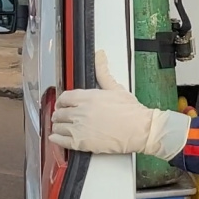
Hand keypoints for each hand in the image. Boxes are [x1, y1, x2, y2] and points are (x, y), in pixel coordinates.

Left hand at [50, 50, 190, 160]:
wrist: (141, 130)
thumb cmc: (132, 112)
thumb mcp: (117, 89)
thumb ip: (103, 72)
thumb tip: (99, 56)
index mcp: (88, 97)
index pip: (64, 97)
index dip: (63, 101)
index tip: (64, 104)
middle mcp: (80, 111)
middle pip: (59, 112)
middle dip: (61, 114)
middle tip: (65, 117)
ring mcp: (79, 128)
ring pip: (57, 126)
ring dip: (59, 126)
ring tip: (65, 127)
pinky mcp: (80, 143)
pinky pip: (59, 140)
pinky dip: (57, 138)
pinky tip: (61, 137)